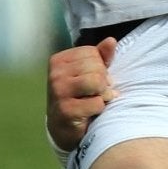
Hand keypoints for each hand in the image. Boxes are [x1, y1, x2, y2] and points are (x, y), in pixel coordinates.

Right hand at [46, 38, 117, 153]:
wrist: (64, 127)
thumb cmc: (80, 95)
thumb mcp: (89, 72)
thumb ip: (101, 56)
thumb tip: (111, 41)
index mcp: (59, 60)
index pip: (93, 53)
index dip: (100, 67)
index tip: (90, 79)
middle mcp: (55, 74)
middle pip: (97, 68)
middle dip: (102, 82)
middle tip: (93, 93)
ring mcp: (58, 92)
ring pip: (97, 83)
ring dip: (102, 95)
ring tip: (94, 100)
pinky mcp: (65, 110)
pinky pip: (97, 103)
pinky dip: (99, 109)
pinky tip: (89, 113)